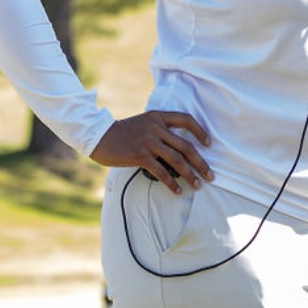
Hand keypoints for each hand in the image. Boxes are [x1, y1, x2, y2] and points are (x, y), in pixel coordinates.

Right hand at [90, 111, 212, 192]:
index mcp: (158, 117)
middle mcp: (155, 128)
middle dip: (201, 163)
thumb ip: (160, 130)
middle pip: (186, 146)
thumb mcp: (143, 123)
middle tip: (210, 175)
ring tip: (198, 185)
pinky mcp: (139, 155)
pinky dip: (171, 182)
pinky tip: (177, 190)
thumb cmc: (122, 132)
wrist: (97, 135)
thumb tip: (180, 150)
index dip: (200, 131)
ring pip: (177, 160)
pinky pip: (161, 171)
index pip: (186, 119)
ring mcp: (148, 142)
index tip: (208, 144)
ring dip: (190, 175)